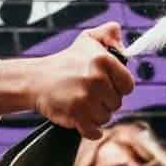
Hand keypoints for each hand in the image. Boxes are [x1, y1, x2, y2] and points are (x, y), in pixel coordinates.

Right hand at [0, 22, 134, 138]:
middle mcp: (96, 78)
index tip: (107, 85)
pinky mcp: (76, 116)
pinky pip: (95, 131)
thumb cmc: (66, 62)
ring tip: (82, 102)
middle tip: (89, 92)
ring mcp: (86, 98)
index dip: (118, 87)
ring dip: (96, 114)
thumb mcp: (87, 40)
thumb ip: (109, 34)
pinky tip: (80, 117)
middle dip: (105, 101)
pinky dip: (89, 129)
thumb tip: (123, 40)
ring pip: (106, 118)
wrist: (37, 80)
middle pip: (117, 103)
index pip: (128, 85)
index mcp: (103, 60)